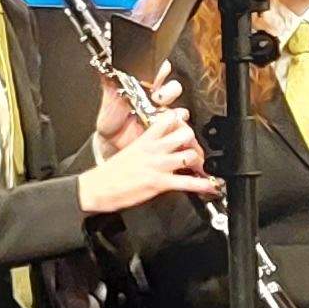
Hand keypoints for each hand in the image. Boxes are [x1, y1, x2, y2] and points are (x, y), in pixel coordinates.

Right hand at [76, 103, 215, 215]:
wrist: (96, 188)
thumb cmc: (110, 173)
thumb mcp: (129, 151)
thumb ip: (146, 146)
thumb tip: (159, 148)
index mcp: (144, 139)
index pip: (168, 120)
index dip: (181, 121)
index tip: (186, 126)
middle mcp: (153, 149)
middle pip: (184, 134)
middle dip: (194, 142)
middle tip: (195, 151)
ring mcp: (158, 165)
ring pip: (190, 155)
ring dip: (200, 163)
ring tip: (203, 169)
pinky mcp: (159, 183)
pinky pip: (187, 182)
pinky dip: (203, 185)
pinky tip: (212, 187)